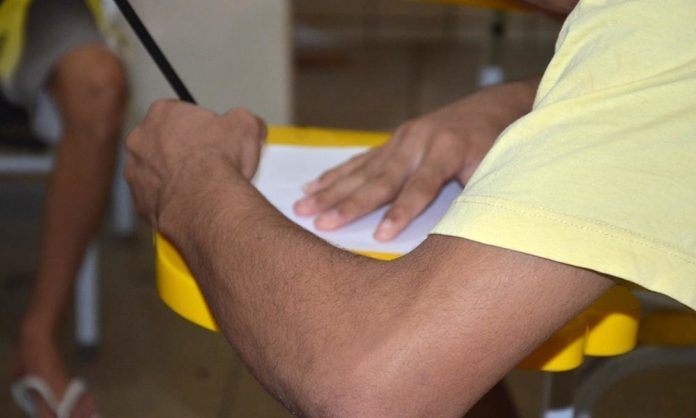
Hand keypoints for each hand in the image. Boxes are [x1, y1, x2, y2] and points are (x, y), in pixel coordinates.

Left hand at [125, 100, 265, 228]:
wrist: (207, 200)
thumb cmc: (219, 161)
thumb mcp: (246, 125)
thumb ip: (243, 120)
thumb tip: (250, 125)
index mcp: (162, 113)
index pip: (180, 114)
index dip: (200, 127)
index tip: (213, 138)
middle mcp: (141, 139)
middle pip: (163, 141)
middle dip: (183, 150)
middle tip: (208, 162)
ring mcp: (135, 171)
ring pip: (156, 171)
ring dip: (174, 175)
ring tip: (201, 185)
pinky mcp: (139, 200)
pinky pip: (156, 197)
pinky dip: (171, 199)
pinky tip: (191, 201)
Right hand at [293, 79, 537, 240]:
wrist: (495, 109)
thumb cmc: (497, 148)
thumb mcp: (496, 170)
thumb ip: (472, 197)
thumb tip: (450, 233)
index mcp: (447, 150)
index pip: (420, 188)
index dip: (401, 213)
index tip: (380, 237)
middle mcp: (419, 142)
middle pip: (380, 179)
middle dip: (349, 204)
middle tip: (321, 223)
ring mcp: (402, 140)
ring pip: (362, 170)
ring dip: (331, 190)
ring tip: (302, 206)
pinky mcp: (393, 142)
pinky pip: (360, 161)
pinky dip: (336, 174)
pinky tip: (312, 184)